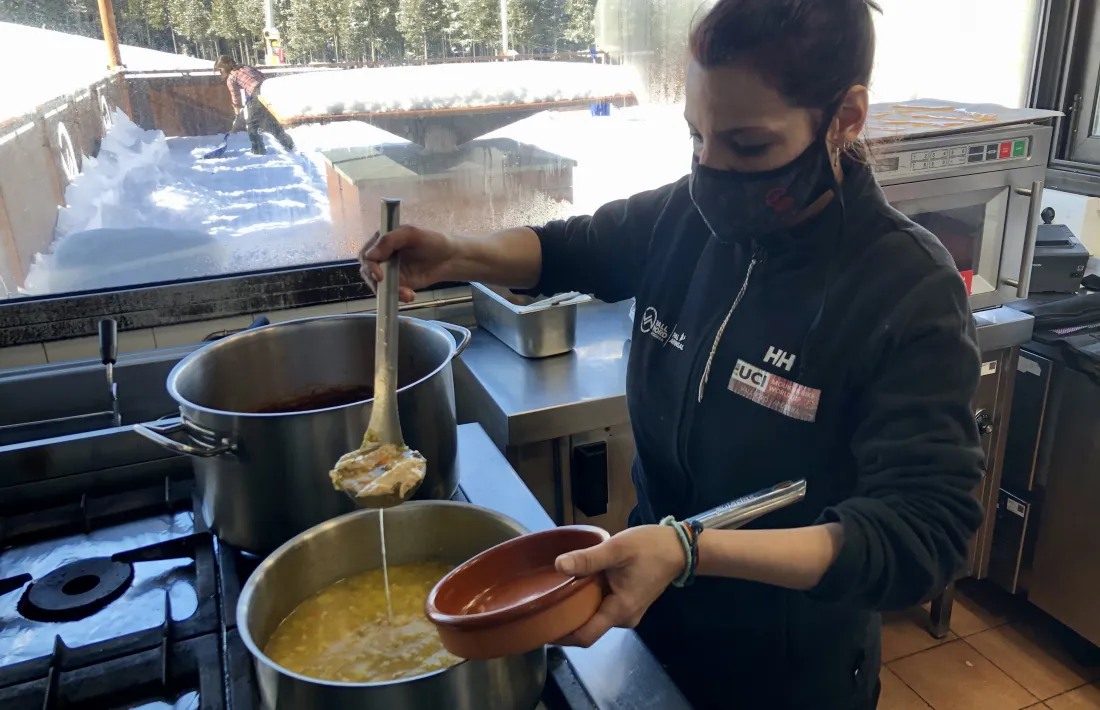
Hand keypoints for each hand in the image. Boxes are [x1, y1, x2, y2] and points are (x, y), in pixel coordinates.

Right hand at [359, 225, 458, 302]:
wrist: (449, 258)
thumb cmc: (432, 241)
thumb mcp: (411, 234)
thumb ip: (389, 240)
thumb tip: (369, 255)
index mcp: (381, 241)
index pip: (366, 255)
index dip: (370, 266)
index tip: (379, 275)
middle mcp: (382, 256)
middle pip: (368, 272)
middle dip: (378, 283)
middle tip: (395, 287)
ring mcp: (389, 271)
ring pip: (377, 285)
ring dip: (389, 291)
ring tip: (408, 294)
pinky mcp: (398, 283)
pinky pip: (390, 292)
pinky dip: (398, 296)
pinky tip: (410, 295)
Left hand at [554, 525, 685, 647]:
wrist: (679, 547)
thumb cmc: (650, 547)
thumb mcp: (616, 549)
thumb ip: (588, 559)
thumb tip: (559, 565)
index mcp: (620, 611)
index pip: (584, 636)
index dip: (560, 635)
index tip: (539, 625)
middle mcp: (624, 619)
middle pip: (587, 627)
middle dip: (564, 618)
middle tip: (541, 602)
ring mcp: (628, 612)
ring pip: (595, 616)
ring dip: (577, 606)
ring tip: (554, 591)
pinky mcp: (629, 602)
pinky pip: (603, 607)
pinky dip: (589, 599)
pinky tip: (576, 584)